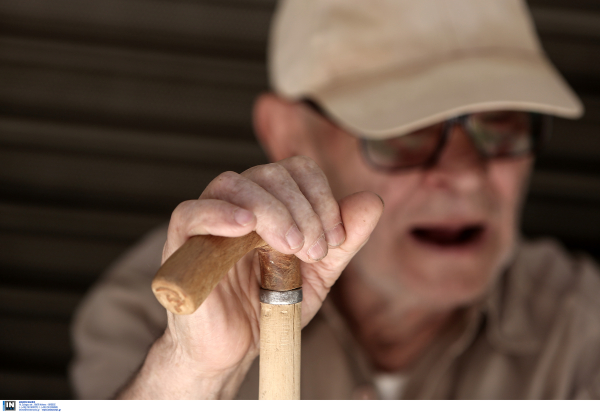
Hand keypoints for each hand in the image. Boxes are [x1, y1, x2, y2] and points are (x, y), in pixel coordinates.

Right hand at [119, 156, 382, 398]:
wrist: (233, 352)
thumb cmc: (269, 308)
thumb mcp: (318, 275)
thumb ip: (344, 241)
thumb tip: (372, 201)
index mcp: (270, 205)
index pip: (296, 170)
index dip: (321, 196)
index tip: (335, 239)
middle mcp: (239, 204)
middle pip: (269, 174)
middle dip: (302, 209)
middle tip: (313, 250)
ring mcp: (208, 222)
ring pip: (233, 185)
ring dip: (271, 210)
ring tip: (290, 247)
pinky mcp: (181, 247)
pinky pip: (190, 213)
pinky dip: (218, 212)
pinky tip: (245, 225)